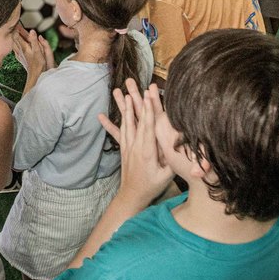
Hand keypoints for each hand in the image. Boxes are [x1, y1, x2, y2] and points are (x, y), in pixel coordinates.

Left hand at [12, 25, 53, 79]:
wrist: (36, 77)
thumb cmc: (39, 65)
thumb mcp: (38, 52)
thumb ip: (34, 41)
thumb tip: (32, 31)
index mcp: (25, 47)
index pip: (18, 35)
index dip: (17, 28)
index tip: (15, 22)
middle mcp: (21, 50)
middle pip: (15, 39)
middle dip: (15, 32)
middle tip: (14, 25)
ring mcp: (20, 55)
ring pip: (14, 44)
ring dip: (14, 38)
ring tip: (13, 33)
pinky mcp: (21, 59)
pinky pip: (16, 49)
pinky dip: (15, 45)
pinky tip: (15, 45)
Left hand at [98, 79, 173, 198]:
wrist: (133, 196)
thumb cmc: (152, 185)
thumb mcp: (167, 175)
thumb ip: (172, 159)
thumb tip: (178, 143)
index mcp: (146, 151)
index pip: (147, 126)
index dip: (148, 109)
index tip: (148, 94)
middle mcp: (135, 146)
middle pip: (135, 119)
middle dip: (134, 100)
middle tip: (131, 84)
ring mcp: (127, 147)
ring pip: (125, 122)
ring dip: (122, 106)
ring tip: (118, 91)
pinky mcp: (123, 149)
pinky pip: (115, 134)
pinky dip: (109, 124)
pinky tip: (100, 115)